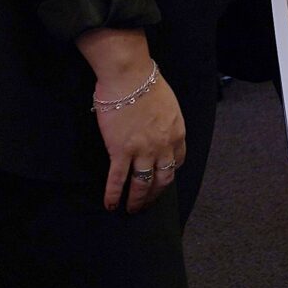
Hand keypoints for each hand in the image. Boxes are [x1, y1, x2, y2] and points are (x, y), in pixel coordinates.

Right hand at [92, 67, 184, 214]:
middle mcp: (163, 146)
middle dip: (155, 194)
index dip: (169, 173)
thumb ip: (166, 123)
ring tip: (131, 210)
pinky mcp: (121, 151)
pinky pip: (118, 179)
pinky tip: (110, 204)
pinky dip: (113, 194)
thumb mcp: (168, 105)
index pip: (178, 161)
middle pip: (163, 178)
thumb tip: (158, 130)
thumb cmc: (147, 84)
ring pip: (142, 184)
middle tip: (147, 204)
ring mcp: (142, 151)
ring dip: (137, 200)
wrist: (130, 78)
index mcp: (177, 133)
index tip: (162, 178)